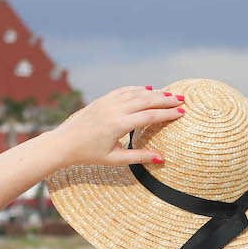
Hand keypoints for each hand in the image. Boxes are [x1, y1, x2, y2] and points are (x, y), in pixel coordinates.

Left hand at [47, 85, 185, 166]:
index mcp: (118, 125)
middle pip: (146, 101)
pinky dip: (138, 89)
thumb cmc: (89, 154)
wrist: (64, 143)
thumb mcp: (115, 159)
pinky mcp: (102, 99)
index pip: (149, 116)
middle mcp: (114, 110)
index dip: (167, 114)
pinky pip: (124, 91)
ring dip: (154, 93)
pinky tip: (149, 90)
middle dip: (166, 100)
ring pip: (136, 93)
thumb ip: (139, 156)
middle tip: (182, 100)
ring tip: (170, 95)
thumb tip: (162, 158)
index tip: (182, 113)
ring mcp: (107, 102)